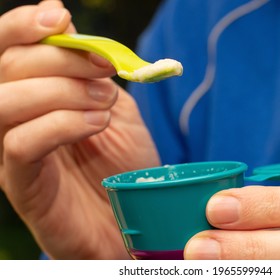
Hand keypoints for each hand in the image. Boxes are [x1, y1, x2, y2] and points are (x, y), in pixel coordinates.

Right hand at [0, 0, 159, 258]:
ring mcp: (13, 155)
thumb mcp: (118, 109)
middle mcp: (14, 122)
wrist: (134, 217)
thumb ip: (96, 74)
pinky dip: (62, 123)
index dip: (24, 26)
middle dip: (60, 59)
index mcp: (35, 98)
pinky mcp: (23, 185)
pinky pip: (21, 144)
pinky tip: (96, 123)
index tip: (61, 16)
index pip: (8, 51)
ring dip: (61, 90)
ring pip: (5, 102)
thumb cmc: (126, 166)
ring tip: (105, 99)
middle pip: (7, 69)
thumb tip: (72, 29)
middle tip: (105, 71)